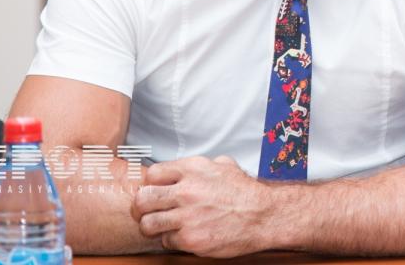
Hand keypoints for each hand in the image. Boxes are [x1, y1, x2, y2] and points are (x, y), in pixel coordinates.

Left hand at [132, 155, 271, 256]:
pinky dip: (172, 240)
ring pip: (148, 224)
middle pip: (142, 199)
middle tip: (147, 211)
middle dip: (141, 207)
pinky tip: (183, 235)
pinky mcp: (191, 239)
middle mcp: (187, 191)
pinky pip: (167, 241)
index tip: (154, 191)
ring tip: (161, 226)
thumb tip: (186, 167)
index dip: (151, 184)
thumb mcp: (224, 165)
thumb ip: (202, 165)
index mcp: (192, 169)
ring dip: (152, 226)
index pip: (152, 174)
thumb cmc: (245, 192)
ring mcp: (187, 217)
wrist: (263, 216)